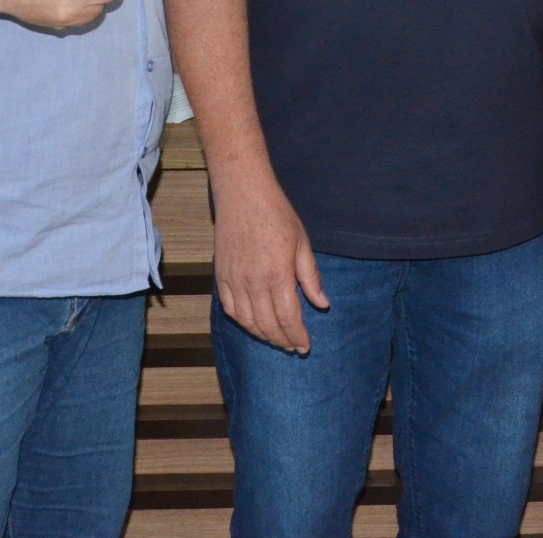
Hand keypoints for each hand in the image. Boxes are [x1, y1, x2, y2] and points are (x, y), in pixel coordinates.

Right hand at [212, 174, 329, 353]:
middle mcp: (253, 282)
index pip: (288, 317)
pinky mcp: (220, 276)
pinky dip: (242, 322)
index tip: (305, 346)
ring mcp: (233, 280)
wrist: (243, 195)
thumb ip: (311, 277)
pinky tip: (253, 325)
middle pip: (267, 324)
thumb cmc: (277, 214)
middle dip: (282, 340)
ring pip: (246, 321)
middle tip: (293, 347)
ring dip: (262, 335)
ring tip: (276, 340)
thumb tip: (322, 304)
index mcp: (277, 274)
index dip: (297, 335)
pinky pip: (230, 309)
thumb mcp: (302, 243)